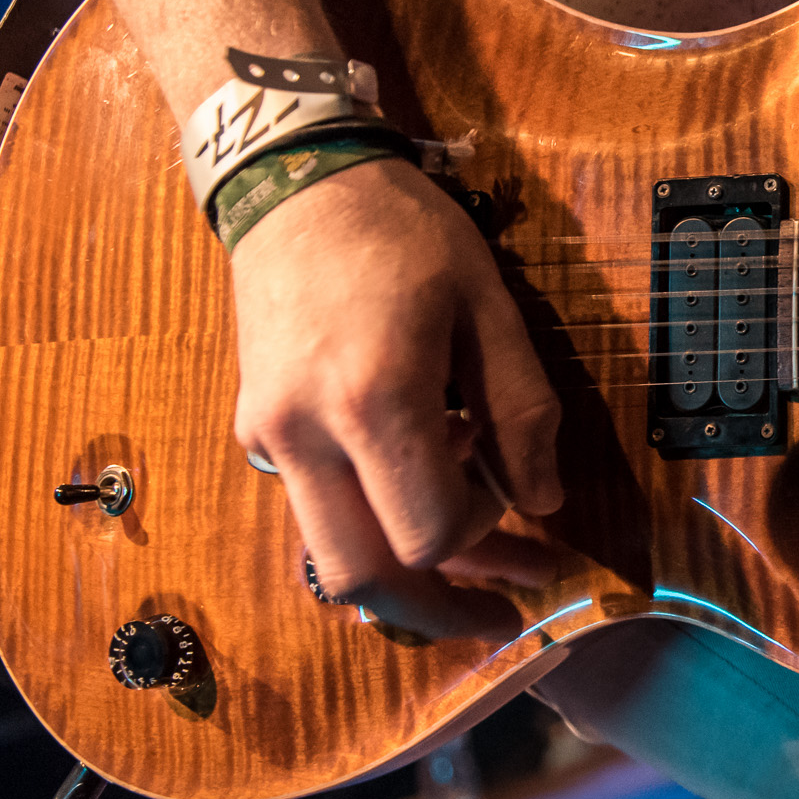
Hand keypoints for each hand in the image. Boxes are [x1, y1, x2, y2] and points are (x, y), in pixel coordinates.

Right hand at [230, 159, 563, 637]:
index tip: (522, 503)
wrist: (297, 184)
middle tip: (502, 614)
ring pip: (330, 556)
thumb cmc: (406, 235)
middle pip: (362, 578)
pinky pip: (314, 510)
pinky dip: (369, 522)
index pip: (430, 532)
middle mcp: (305, 436)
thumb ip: (521, 412)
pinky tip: (416, 482)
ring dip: (403, 573)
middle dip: (437, 609)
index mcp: (373, 402)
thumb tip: (543, 501)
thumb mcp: (490, 309)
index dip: (488, 536)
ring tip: (475, 565)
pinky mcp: (255, 431)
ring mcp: (268, 438)